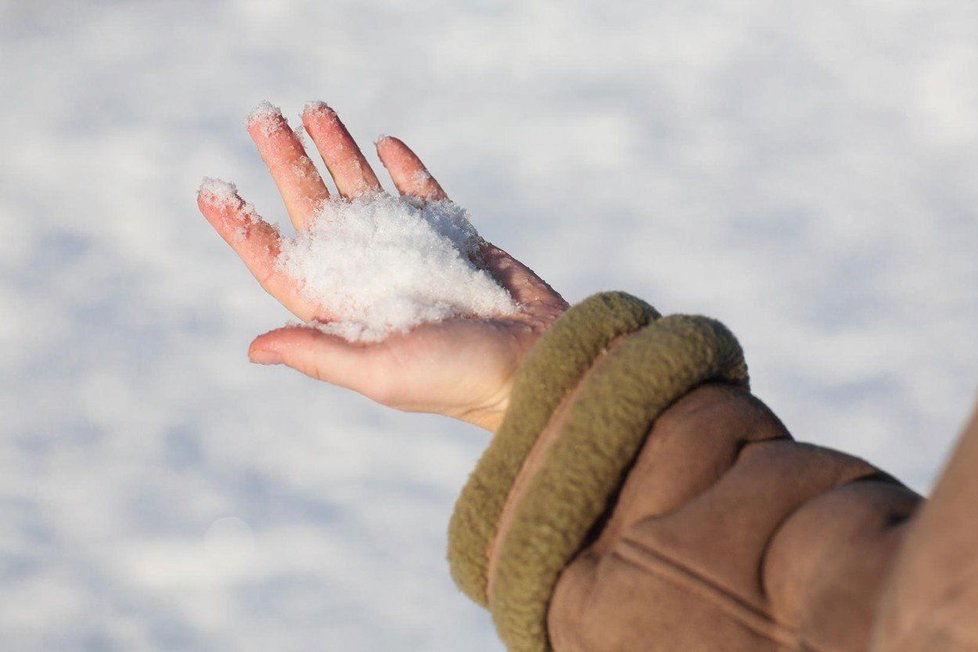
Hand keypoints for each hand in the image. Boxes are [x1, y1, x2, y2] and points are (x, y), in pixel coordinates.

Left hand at [198, 102, 566, 431]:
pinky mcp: (456, 242)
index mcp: (347, 314)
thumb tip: (254, 348)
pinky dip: (404, 168)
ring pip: (366, 194)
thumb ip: (320, 354)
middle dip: (289, 165)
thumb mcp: (382, 371)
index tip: (212, 190)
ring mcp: (414, 258)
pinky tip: (384, 142)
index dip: (245, 229)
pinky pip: (422, 196)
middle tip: (262, 118)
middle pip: (318, 214)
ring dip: (339, 153)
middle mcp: (373, 282)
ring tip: (315, 109)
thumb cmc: (458, 378)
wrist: (539, 362)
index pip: (284, 264)